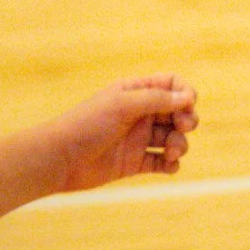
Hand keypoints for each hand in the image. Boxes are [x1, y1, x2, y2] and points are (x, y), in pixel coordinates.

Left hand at [47, 77, 198, 188]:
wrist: (61, 158)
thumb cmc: (88, 124)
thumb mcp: (123, 105)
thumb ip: (156, 99)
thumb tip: (188, 96)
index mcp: (136, 91)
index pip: (171, 84)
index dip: (184, 92)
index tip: (188, 104)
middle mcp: (140, 113)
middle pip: (177, 111)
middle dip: (187, 118)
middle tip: (183, 126)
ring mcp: (138, 138)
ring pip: (172, 137)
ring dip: (180, 144)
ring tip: (171, 152)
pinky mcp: (135, 163)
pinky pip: (161, 162)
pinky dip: (171, 164)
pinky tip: (169, 165)